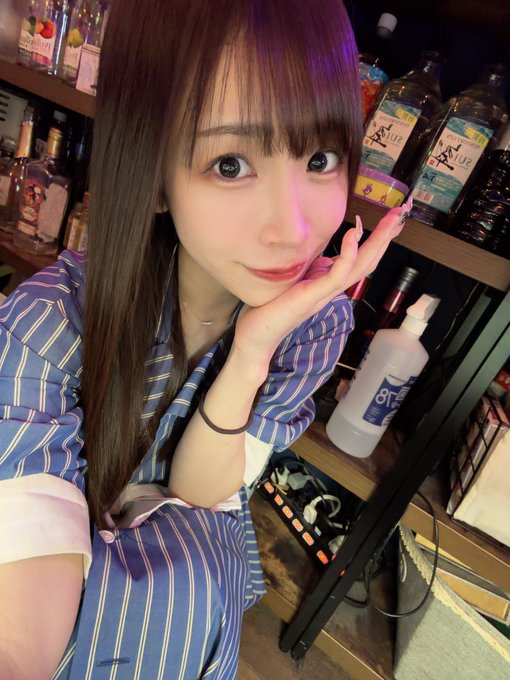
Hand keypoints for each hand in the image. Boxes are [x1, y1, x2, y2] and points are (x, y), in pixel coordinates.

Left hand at [234, 198, 411, 364]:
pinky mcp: (312, 296)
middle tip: (402, 213)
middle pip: (368, 261)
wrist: (256, 336)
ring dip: (377, 242)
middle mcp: (332, 289)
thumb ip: (314, 270)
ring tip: (392, 220)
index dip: (377, 240)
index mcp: (329, 284)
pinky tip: (355, 234)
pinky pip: (337, 274)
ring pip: (360, 266)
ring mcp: (324, 293)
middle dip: (386, 237)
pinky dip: (349, 254)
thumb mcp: (296, 281)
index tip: (391, 220)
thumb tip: (325, 257)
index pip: (360, 260)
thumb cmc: (271, 308)